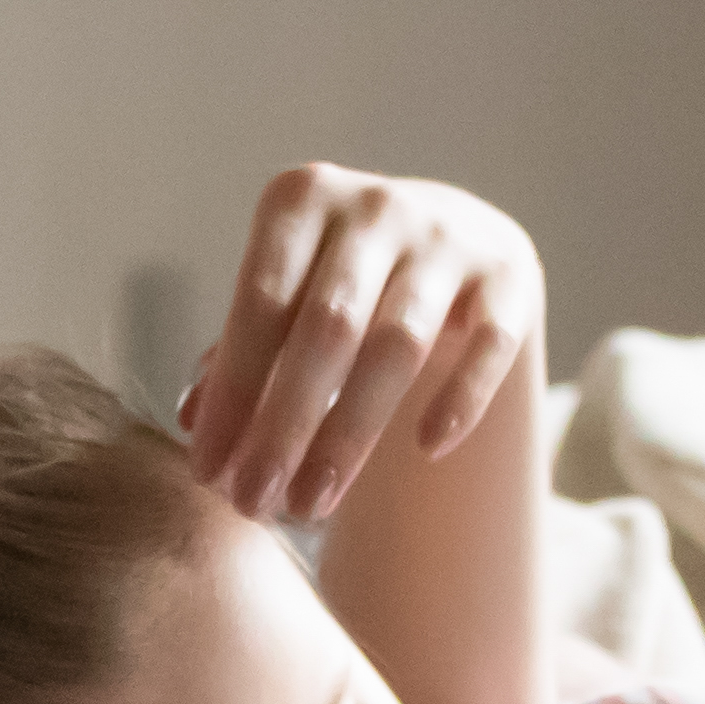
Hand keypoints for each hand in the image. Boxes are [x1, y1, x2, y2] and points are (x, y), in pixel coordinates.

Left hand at [179, 164, 544, 526]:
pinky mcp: (509, 273)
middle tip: (254, 505)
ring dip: (351, 433)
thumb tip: (195, 426)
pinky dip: (459, 398)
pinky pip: (489, 344)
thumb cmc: (339, 286)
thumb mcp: (283, 302)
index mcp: (302, 198)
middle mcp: (375, 205)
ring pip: (399, 345)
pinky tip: (427, 450)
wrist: (449, 245)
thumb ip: (238, 357)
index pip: (261, 304)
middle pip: (326, 328)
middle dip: (284, 425)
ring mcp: (448, 235)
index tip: (208, 474)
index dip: (234, 393)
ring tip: (312, 504)